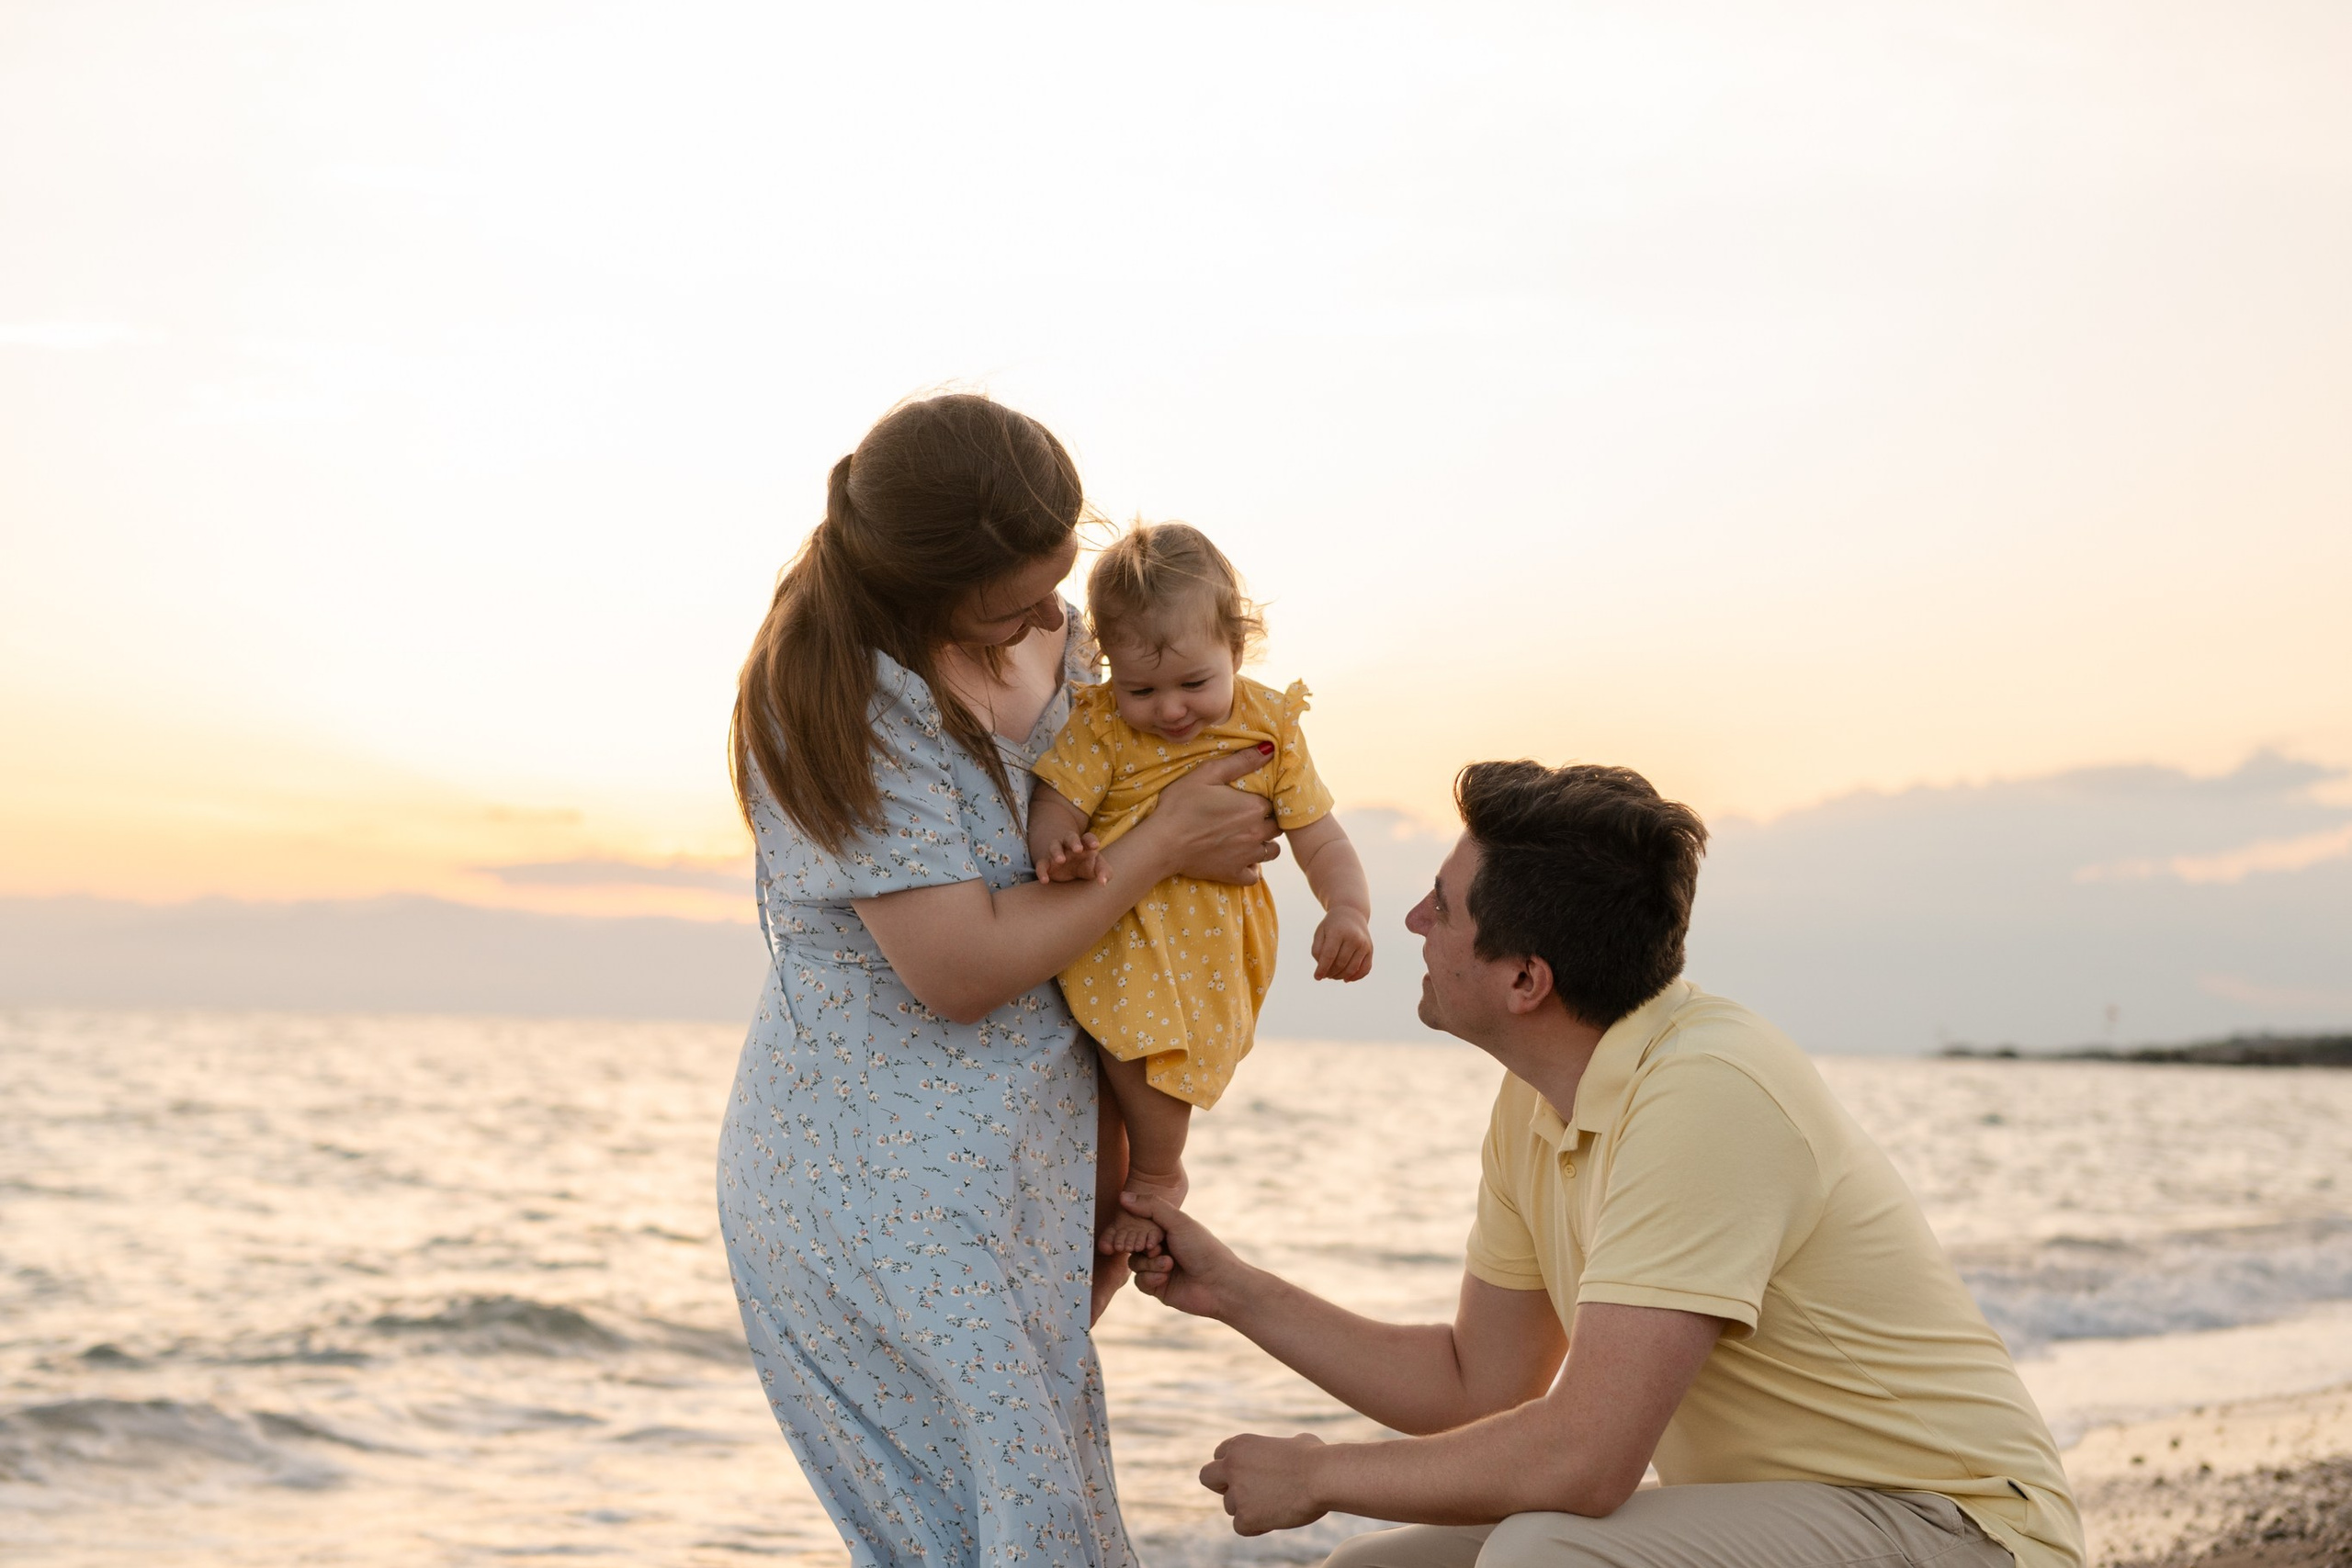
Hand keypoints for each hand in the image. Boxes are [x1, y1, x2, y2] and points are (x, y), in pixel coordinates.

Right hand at [1036, 830, 1105, 883]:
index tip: (1095, 846)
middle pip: (1070, 837)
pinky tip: (1045, 881)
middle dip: (1074, 841)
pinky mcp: (1047, 864)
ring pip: (1054, 846)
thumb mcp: (1098, 869)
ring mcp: (1057, 853)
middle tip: (1078, 849)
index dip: (1091, 840)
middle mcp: (1069, 846)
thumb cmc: (1088, 867)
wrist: (1071, 872)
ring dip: (1057, 851)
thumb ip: (1104, 873)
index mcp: (1085, 844)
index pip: (1088, 837)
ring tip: (1060, 860)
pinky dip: (1041, 871)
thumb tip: (1103, 883)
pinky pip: (1041, 864)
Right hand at [1124, 1191, 1249, 1319]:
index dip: (1137, 1228)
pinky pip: (1140, 1281)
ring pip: (1135, 1263)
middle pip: (1134, 1245)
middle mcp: (1162, 1247)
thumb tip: (1122, 1195)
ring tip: (1169, 1265)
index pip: (1140, 1224)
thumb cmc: (1202, 1248)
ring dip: (1150, 1264)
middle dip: (1143, 1248)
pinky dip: (1150, 1278)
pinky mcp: (1157, 1287)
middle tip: (1156, 1248)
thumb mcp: (1178, 1222)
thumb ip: (1151, 1207)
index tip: (1148, 1232)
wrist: (1217, 1284)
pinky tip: (1165, 1277)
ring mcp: (1159, 1267)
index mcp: (1168, 1229)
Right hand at [1152, 746, 1280, 884]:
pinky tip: (1240, 858)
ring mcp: (1247, 856)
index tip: (1250, 798)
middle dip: (1267, 820)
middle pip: (1277, 826)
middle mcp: (1257, 832)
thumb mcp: (1207, 774)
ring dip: (1264, 843)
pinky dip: (1252, 867)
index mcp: (1253, 807)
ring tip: (1246, 836)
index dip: (1263, 799)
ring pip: (1272, 851)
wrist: (1162, 842)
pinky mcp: (1234, 874)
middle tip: (1247, 816)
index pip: (1274, 801)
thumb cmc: (1181, 805)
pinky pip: (1255, 875)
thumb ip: (1241, 761)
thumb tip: (1269, 749)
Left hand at [1200, 1433, 1328, 1535]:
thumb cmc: (1316, 1457)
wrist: (1323, 1477)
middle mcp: (1231, 1466)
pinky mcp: (1245, 1517)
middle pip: (1207, 1477)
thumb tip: (1291, 1449)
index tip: (1249, 1475)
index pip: (1220, 1456)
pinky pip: (1241, 1527)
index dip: (1233, 1467)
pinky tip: (1275, 1518)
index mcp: (1240, 1444)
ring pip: (1230, 1507)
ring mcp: (1236, 1493)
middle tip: (1244, 1493)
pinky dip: (1256, 1526)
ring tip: (1275, 1505)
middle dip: (1222, 1486)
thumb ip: (1279, 1450)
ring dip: (1247, 1508)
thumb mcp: (1293, 1441)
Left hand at [1310, 908, 1373, 981]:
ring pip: (1352, 969)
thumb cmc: (1332, 926)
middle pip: (1340, 963)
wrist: (1351, 913)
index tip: (1316, 977)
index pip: (1329, 955)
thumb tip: (1323, 969)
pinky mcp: (1370, 950)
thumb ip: (1317, 950)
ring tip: (1333, 975)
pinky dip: (1355, 977)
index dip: (1322, 969)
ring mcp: (1364, 944)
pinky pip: (1365, 969)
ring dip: (1340, 976)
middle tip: (1325, 974)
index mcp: (1338, 932)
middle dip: (1330, 973)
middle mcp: (1354, 938)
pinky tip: (1346, 979)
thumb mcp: (1320, 933)